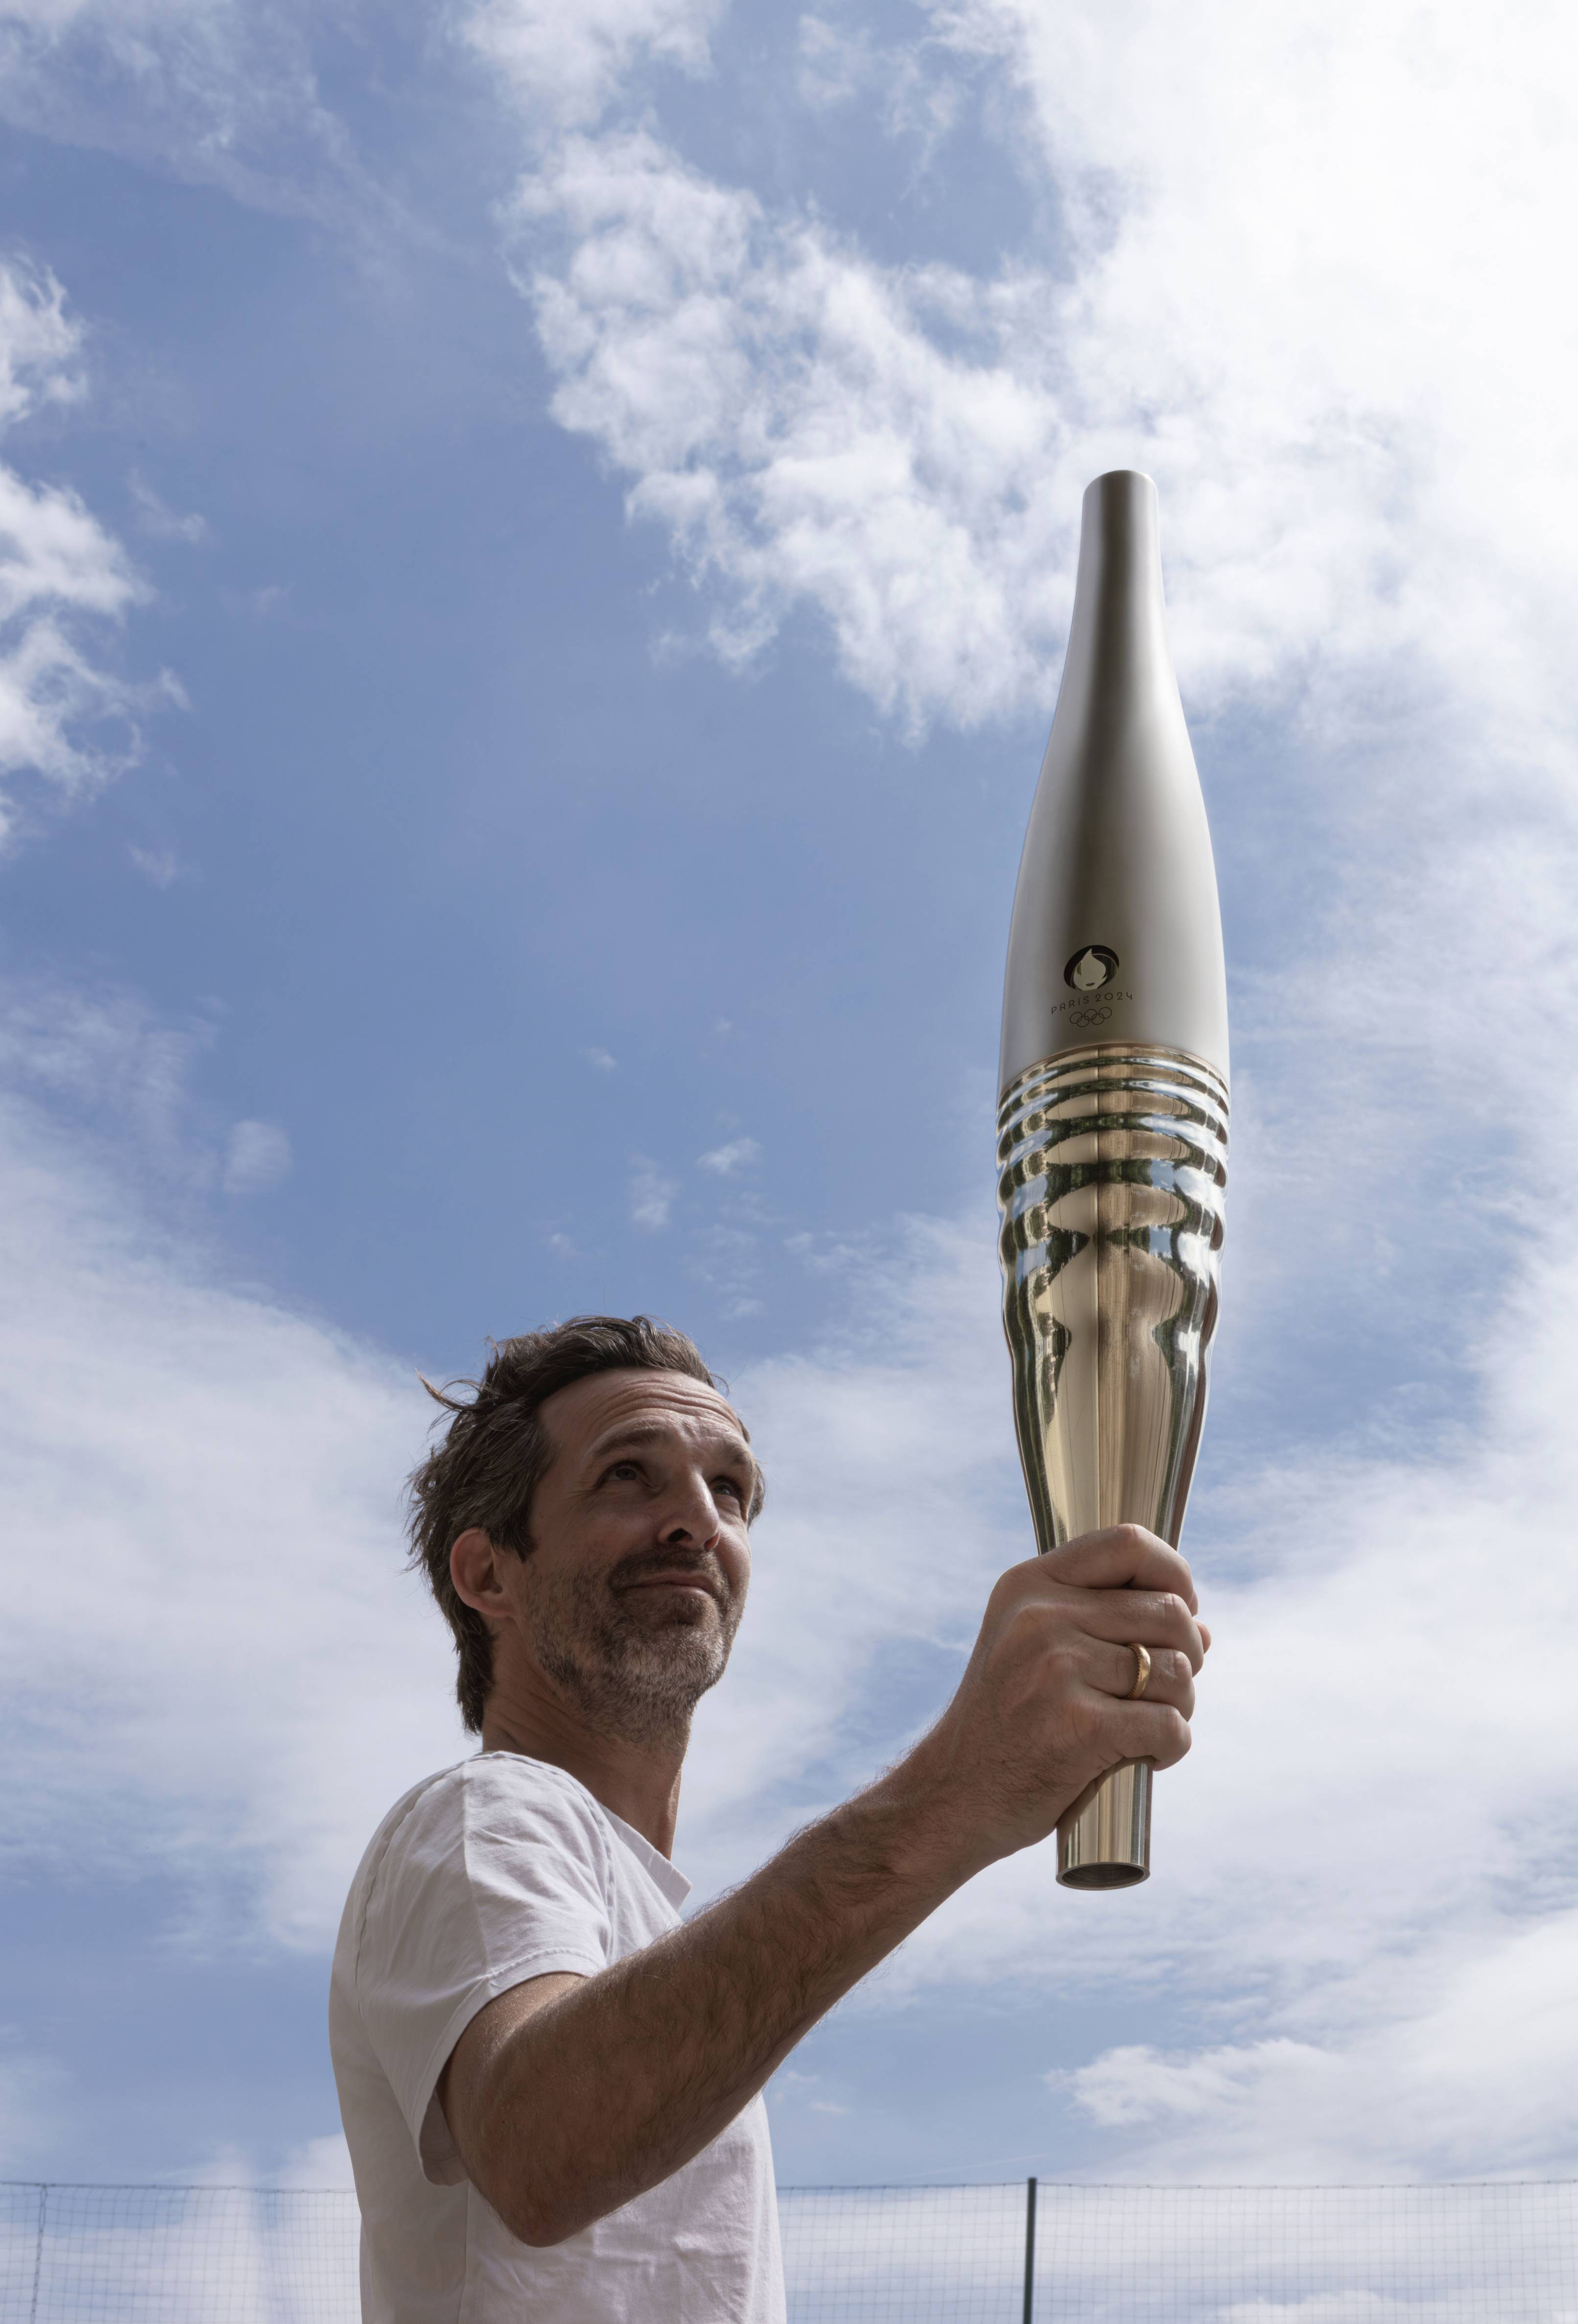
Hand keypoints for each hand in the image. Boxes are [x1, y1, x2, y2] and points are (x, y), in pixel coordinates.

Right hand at [903, 1524, 1207, 1876]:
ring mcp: (1056, 1669)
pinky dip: (1172, 1748)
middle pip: (1169, 1612)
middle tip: (1161, 1693)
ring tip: (1146, 1729)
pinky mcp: (1077, 1727)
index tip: (1175, 1613)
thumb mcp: (1031, 1647)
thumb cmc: (1004, 1725)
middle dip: (1188, 1657)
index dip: (1173, 1574)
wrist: (951, 1796)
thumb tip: (1201, 1628)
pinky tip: (1144, 1758)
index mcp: (1029, 1585)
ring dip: (1181, 1707)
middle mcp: (1040, 1617)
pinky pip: (1170, 1726)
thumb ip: (1105, 1624)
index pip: (1128, 1543)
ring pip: (1179, 1672)